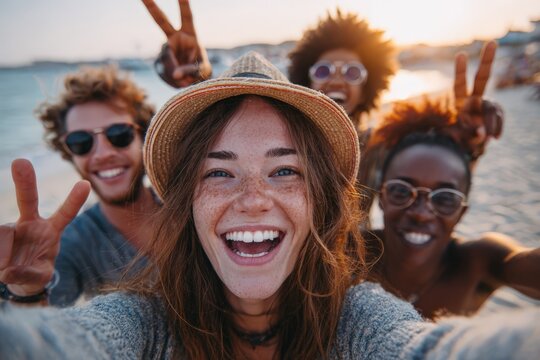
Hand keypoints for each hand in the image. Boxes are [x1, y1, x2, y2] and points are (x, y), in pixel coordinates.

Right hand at [0, 159, 89, 295]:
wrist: (14, 275)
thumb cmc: (34, 272)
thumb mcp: (39, 276)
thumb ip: (29, 275)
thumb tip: (8, 271)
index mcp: (51, 230)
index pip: (65, 213)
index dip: (74, 200)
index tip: (85, 183)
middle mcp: (31, 222)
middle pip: (28, 199)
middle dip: (24, 180)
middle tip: (20, 161)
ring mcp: (11, 226)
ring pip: (3, 233)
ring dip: (3, 254)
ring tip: (6, 270)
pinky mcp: (0, 232)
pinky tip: (1, 265)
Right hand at [142, 0, 211, 87]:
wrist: (193, 80)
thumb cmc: (201, 70)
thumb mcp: (201, 70)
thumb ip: (190, 70)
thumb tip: (175, 75)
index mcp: (190, 34)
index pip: (187, 17)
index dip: (184, 4)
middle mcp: (175, 37)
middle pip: (162, 21)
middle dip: (152, 7)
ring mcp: (165, 48)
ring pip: (165, 58)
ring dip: (175, 73)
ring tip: (186, 81)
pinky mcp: (159, 60)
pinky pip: (163, 71)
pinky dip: (171, 80)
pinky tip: (179, 82)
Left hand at [447, 41, 503, 160]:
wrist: (468, 144)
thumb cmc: (458, 138)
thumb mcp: (456, 136)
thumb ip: (467, 133)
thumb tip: (481, 132)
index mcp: (459, 100)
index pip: (460, 84)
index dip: (461, 71)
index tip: (462, 54)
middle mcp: (474, 98)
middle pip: (482, 77)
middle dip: (487, 60)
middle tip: (492, 42)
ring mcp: (487, 104)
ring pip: (492, 107)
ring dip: (491, 121)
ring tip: (488, 136)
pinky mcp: (496, 112)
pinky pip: (499, 118)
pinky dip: (497, 128)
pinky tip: (495, 137)